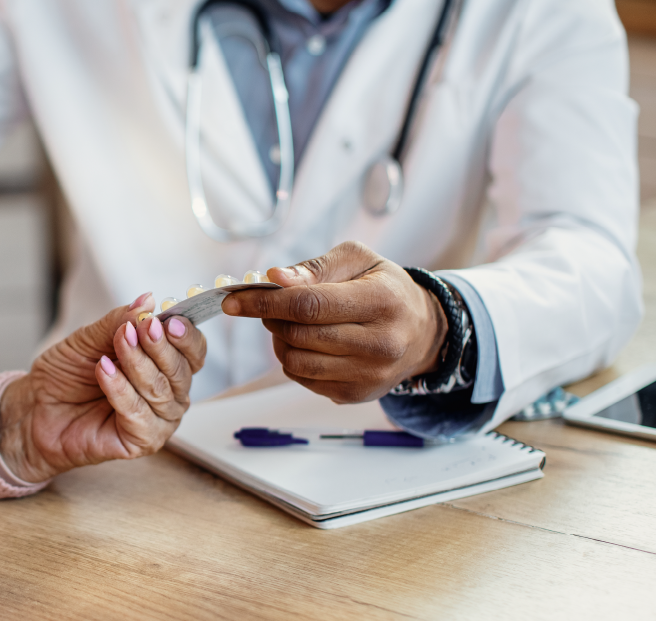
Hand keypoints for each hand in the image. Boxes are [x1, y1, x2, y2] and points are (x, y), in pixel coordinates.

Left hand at [0, 294, 207, 482]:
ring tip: (111, 350)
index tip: (167, 318)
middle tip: (139, 328)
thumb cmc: (67, 375)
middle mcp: (170, 394)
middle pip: (182, 370)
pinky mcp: (141, 442)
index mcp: (165, 365)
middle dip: (159, 346)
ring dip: (136, 365)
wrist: (36, 408)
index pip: (193, 350)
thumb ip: (118, 321)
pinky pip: (139, 415)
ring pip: (162, 391)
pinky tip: (103, 371)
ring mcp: (158, 420)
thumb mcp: (88, 339)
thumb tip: (148, 301)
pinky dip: (121, 390)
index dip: (186, 334)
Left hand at [220, 241, 446, 403]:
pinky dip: (293, 359)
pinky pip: (303, 379)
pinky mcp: (356, 395)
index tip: (233, 299)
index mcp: (382, 302)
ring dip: (279, 340)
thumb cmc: (384, 288)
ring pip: (296, 361)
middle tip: (269, 304)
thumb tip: (275, 277)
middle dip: (271, 317)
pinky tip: (306, 343)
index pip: (309, 305)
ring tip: (289, 323)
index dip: (265, 302)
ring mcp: (369, 375)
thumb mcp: (358, 260)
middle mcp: (381, 343)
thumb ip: (316, 267)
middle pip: (300, 334)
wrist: (423, 332)